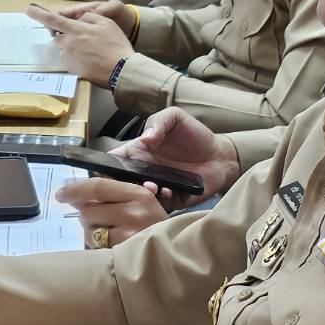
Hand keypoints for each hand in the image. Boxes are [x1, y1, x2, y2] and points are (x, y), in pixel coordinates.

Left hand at [25, 3, 131, 84]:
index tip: (26, 9)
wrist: (122, 70)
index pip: (52, 19)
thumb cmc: (116, 45)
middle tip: (83, 40)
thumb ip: (89, 18)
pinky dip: (77, 60)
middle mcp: (68, 44)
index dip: (37, 13)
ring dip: (72, 48)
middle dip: (65, 36)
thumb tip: (79, 20)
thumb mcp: (106, 23)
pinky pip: (70, 61)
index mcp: (75, 30)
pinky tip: (91, 61)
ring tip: (91, 52)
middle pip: (58, 37)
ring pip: (65, 50)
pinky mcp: (72, 70)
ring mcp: (69, 58)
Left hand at [54, 176, 168, 246]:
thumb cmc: (153, 224)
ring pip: (90, 231)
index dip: (75, 189)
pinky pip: (97, 247)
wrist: (176, 252)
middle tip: (98, 219)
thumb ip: (112, 195)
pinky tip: (113, 244)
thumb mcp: (140, 202)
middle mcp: (134, 212)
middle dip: (86, 215)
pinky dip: (99, 245)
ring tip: (109, 232)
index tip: (60, 195)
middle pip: (88, 210)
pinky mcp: (124, 254)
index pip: (98, 187)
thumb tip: (76, 197)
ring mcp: (129, 235)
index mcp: (138, 194)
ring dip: (92, 232)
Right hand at [111, 108, 240, 205]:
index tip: (103, 169)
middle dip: (119, 184)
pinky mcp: (172, 200)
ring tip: (151, 186)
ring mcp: (157, 187)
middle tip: (128, 181)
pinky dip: (160, 200)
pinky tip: (168, 190)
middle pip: (121, 183)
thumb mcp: (175, 118)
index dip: (103, 165)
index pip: (113, 161)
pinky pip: (160, 206)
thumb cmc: (195, 135)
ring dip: (140, 193)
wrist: (221, 156)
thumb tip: (146, 139)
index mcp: (139, 152)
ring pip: (138, 197)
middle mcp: (144, 172)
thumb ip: (158, 121)